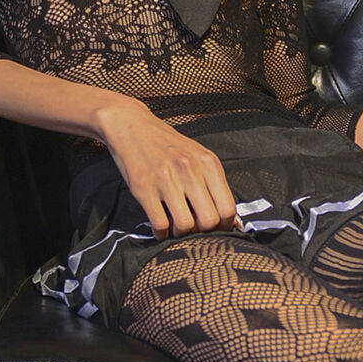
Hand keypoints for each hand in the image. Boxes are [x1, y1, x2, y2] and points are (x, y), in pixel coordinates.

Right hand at [94, 97, 241, 234]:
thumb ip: (214, 183)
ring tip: (177, 228)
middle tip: (195, 230)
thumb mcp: (197, 156)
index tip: (217, 229)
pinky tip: (161, 228)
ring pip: (185, 225)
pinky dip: (161, 233)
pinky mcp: (144, 187)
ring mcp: (166, 179)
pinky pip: (160, 223)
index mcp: (207, 163)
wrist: (132, 126)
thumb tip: (230, 218)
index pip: (227, 207)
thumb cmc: (167, 145)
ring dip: (181, 234)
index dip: (224, 226)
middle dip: (203, 232)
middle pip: (208, 220)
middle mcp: (189, 170)